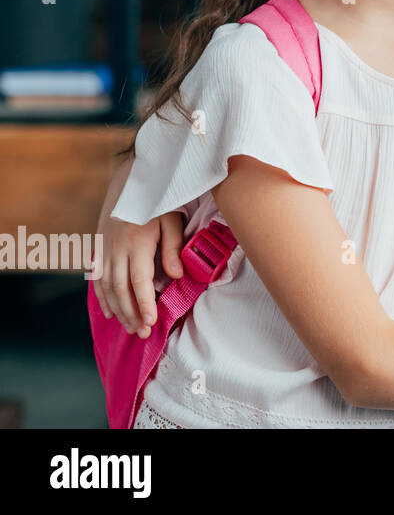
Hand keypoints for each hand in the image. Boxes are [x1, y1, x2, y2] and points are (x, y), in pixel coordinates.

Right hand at [91, 158, 185, 336]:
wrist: (129, 180)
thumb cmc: (157, 200)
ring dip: (118, 310)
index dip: (145, 303)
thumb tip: (175, 276)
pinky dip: (102, 298)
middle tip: (142, 333)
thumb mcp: (172, 219)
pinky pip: (97, 279)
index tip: (151, 321)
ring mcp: (104, 250)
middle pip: (121, 290)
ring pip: (107, 288)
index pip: (139, 281)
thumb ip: (173, 248)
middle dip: (132, 314)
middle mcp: (116, 249)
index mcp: (136, 243)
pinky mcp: (99, 249)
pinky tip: (110, 313)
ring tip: (131, 328)